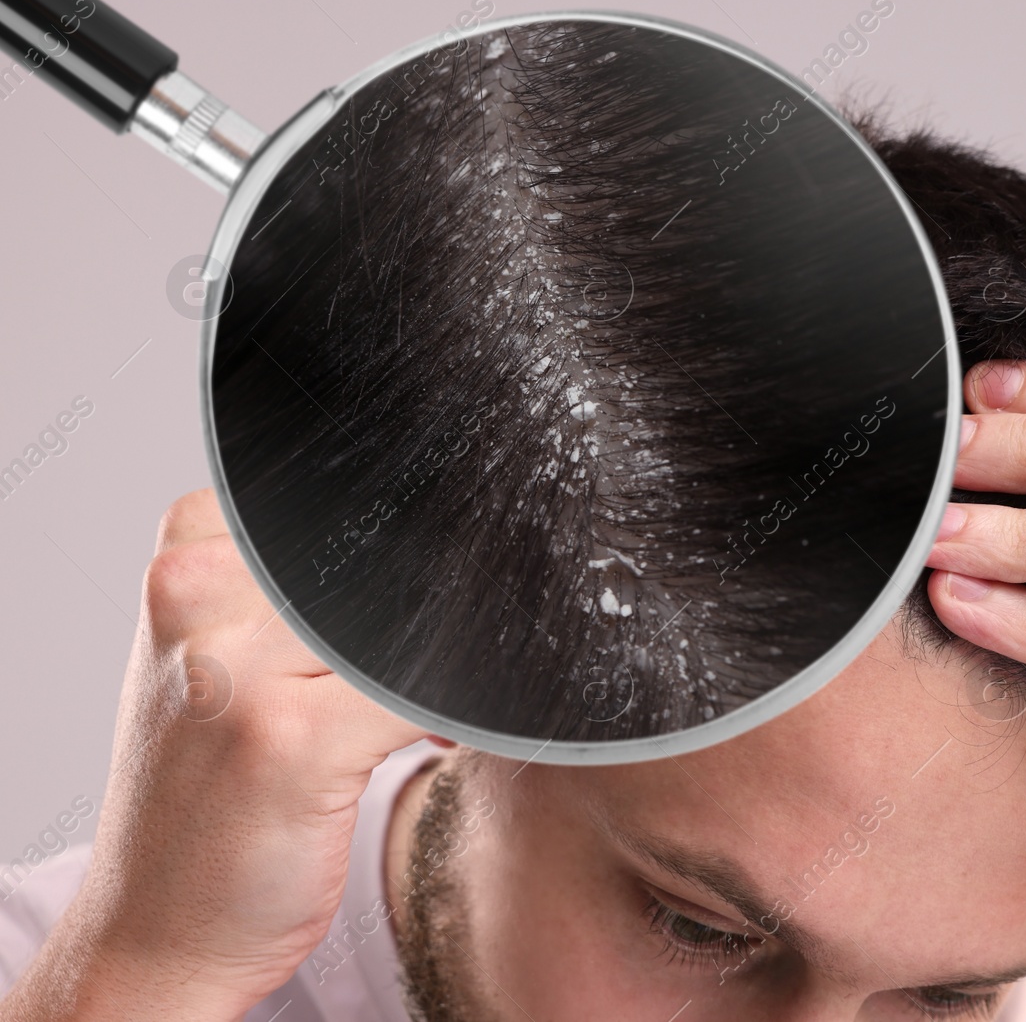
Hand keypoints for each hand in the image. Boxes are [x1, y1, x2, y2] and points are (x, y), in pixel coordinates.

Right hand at [1, 490, 427, 1020]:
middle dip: (434, 616)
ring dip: (445, 671)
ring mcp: (237, 667)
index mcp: (186, 555)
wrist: (157, 926)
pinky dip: (455, 717)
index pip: (345, 512)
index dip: (405, 562)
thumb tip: (446, 555)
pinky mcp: (290, 740)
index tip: (424, 610)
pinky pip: (421, 696)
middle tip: (435, 668)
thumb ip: (296, 594)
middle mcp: (198, 595)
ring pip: (406, 628)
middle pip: (382, 563)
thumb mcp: (225, 659)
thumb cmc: (209, 787)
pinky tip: (434, 744)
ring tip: (420, 716)